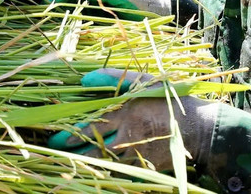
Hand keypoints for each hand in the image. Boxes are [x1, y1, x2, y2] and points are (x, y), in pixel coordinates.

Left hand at [48, 68, 216, 170]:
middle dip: (72, 150)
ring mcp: (134, 154)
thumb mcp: (142, 82)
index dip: (70, 133)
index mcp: (125, 113)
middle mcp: (127, 136)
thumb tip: (84, 79)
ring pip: (103, 163)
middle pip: (92, 148)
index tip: (55, 136)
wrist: (196, 129)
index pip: (90, 126)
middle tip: (55, 149)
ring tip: (68, 158)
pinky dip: (104, 169)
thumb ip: (112, 79)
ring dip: (84, 161)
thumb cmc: (166, 100)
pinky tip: (93, 167)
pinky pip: (118, 171)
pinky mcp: (143, 166)